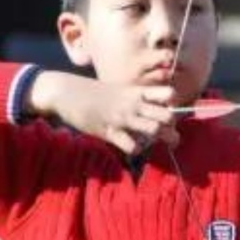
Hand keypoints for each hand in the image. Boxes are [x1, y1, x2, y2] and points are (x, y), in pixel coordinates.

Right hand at [26, 71, 180, 154]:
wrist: (66, 92)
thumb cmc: (94, 92)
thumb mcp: (119, 89)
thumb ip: (136, 98)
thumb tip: (151, 110)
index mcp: (137, 91)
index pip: (169, 94)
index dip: (172, 105)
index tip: (167, 113)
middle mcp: (134, 104)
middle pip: (168, 116)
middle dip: (172, 128)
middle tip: (168, 136)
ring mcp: (122, 118)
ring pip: (155, 130)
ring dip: (157, 140)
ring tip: (151, 142)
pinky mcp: (109, 132)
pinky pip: (132, 146)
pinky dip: (135, 150)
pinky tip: (131, 147)